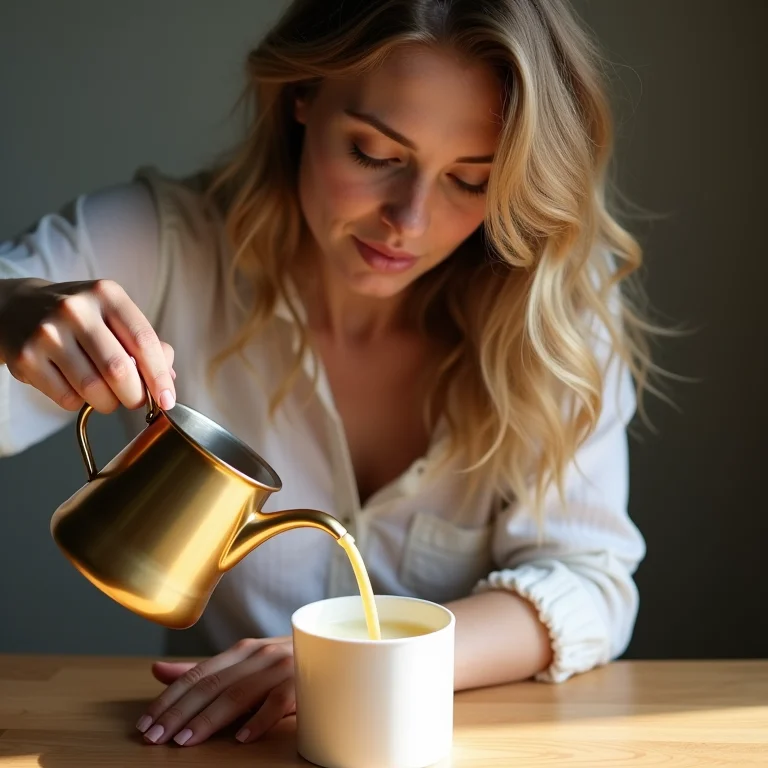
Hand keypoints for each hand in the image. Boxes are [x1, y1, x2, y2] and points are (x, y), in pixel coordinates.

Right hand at [0, 278, 174, 412]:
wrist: (18, 307)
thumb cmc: (80, 317)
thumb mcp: (113, 315)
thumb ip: (145, 343)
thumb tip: (168, 376)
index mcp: (107, 295)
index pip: (143, 340)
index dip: (159, 376)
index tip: (167, 399)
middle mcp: (76, 310)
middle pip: (119, 369)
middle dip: (135, 395)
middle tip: (135, 401)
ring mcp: (47, 333)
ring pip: (93, 388)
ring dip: (109, 403)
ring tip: (108, 398)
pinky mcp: (26, 357)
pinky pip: (66, 397)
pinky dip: (80, 403)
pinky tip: (78, 390)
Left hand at [136, 637, 295, 746]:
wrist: (339, 657)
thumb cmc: (287, 668)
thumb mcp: (244, 668)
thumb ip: (203, 672)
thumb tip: (157, 671)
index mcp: (242, 652)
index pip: (197, 675)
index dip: (169, 699)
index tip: (145, 724)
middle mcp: (259, 655)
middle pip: (211, 685)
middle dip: (179, 712)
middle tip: (154, 738)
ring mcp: (282, 668)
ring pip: (238, 693)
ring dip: (208, 719)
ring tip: (184, 740)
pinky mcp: (305, 684)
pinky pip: (278, 703)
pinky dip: (259, 720)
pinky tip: (241, 738)